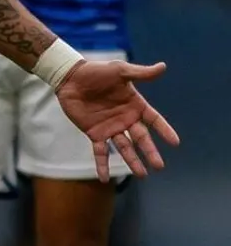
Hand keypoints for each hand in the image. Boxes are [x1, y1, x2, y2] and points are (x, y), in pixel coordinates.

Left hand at [55, 59, 179, 180]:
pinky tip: (105, 178)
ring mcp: (110, 128)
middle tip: (159, 165)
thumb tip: (163, 67)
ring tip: (142, 175)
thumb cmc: (96, 72)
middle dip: (150, 151)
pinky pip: (100, 152)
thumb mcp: (119, 70)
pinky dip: (102, 165)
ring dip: (132, 161)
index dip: (164, 130)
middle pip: (141, 138)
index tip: (175, 142)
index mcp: (134, 105)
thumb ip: (140, 73)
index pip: (154, 120)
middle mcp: (125, 119)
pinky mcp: (94, 133)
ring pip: (124, 148)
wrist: (70, 77)